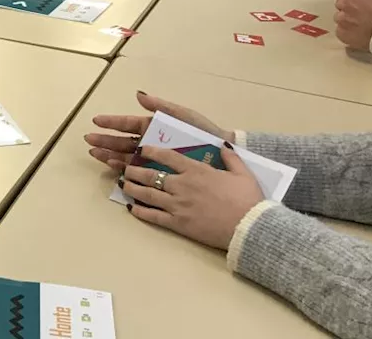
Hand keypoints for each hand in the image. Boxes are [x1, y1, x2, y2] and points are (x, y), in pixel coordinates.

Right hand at [85, 91, 232, 171]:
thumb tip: (139, 95)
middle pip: (123, 141)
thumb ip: (161, 106)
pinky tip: (113, 166)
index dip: (113, 122)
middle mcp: (150, 142)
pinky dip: (123, 167)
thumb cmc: (205, 133)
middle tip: (89, 139)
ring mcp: (153, 157)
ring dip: (109, 153)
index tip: (97, 120)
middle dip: (105, 139)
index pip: (129, 123)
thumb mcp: (184, 115)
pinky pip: (138, 169)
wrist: (222, 153)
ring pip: (126, 155)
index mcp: (154, 127)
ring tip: (95, 153)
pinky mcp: (159, 171)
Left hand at [121, 144, 263, 250]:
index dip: (151, 151)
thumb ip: (231, 158)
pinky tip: (132, 208)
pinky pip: (153, 216)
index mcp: (196, 170)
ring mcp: (177, 205)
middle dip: (134, 170)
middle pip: (150, 174)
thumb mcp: (243, 173)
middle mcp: (182, 185)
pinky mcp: (177, 223)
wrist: (248, 227)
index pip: (167, 156)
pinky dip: (140, 211)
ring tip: (123, 184)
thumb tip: (224, 144)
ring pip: (147, 194)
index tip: (141, 149)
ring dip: (132, 188)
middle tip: (126, 168)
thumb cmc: (248, 199)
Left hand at [331, 0, 371, 50]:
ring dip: (347, 21)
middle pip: (339, 4)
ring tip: (362, 25)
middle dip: (347, 8)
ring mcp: (342, 18)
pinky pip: (340, 31)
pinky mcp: (341, 32)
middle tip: (361, 14)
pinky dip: (347, 32)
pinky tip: (359, 33)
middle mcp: (346, 2)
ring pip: (339, 18)